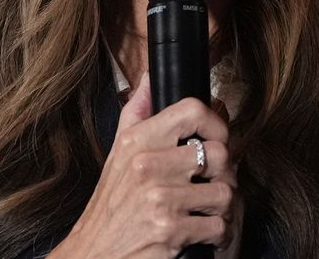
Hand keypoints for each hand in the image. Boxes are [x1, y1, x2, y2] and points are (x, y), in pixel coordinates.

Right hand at [53, 75, 239, 257]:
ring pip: (225, 192)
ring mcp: (160, 199)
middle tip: (213, 181)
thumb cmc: (111, 205)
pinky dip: (216, 234)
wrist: (94, 253)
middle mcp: (148, 166)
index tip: (217, 137)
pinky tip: (202, 232)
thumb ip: (136, 112)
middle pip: (219, 153)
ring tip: (207, 209)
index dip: (216, 122)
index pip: (192, 110)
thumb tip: (149, 78)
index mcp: (138, 141)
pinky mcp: (171, 231)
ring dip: (222, 207)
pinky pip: (218, 226)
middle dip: (224, 172)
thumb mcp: (118, 153)